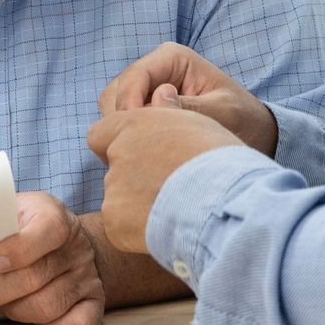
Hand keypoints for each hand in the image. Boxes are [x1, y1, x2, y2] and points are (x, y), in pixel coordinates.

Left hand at [0, 191, 105, 324]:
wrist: (67, 242)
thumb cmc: (25, 228)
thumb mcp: (10, 210)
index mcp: (55, 217)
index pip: (47, 230)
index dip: (18, 249)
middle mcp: (76, 247)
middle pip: (36, 276)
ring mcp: (87, 277)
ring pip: (48, 306)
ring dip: (13, 310)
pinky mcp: (94, 303)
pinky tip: (30, 318)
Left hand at [87, 109, 246, 255]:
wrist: (224, 202)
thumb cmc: (219, 159)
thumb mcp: (196, 122)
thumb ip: (169, 111)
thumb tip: (161, 92)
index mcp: (132, 124)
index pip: (100, 134)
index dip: (117, 146)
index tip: (141, 157)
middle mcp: (117, 153)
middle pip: (114, 169)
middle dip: (133, 178)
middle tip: (167, 188)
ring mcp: (113, 188)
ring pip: (118, 199)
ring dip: (138, 205)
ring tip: (175, 210)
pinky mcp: (115, 221)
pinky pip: (121, 227)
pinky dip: (138, 232)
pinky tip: (167, 229)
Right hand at [98, 41, 277, 155]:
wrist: (253, 132)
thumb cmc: (243, 118)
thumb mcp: (223, 112)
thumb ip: (190, 107)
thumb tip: (156, 100)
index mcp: (172, 57)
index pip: (134, 76)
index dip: (129, 105)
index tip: (137, 134)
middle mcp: (155, 68)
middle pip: (117, 92)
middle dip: (123, 120)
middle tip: (139, 148)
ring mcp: (147, 88)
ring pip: (113, 107)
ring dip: (122, 130)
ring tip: (144, 152)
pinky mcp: (144, 108)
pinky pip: (121, 121)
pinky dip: (127, 136)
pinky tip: (146, 152)